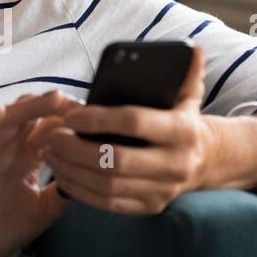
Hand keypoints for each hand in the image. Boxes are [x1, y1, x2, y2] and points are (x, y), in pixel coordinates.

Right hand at [0, 90, 82, 256]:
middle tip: (81, 108)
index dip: (70, 122)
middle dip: (58, 108)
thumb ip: (64, 192)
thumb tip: (92, 177)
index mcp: (26, 157)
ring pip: (8, 117)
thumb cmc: (0, 228)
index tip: (94, 122)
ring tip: (56, 99)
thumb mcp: (43, 210)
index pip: (50, 128)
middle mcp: (8, 148)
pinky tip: (0, 113)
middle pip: (33, 115)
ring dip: (31, 106)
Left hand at [44, 44, 216, 214]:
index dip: (98, 119)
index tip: (70, 116)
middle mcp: (175, 164)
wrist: (206, 160)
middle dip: (77, 149)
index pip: (134, 122)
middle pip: (116, 160)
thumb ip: (187, 72)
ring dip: (72, 170)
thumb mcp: (189, 95)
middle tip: (52, 136)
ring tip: (50, 154)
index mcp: (183, 131)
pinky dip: (80, 190)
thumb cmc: (184, 120)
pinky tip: (62, 175)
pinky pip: (108, 204)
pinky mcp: (150, 207)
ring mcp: (163, 190)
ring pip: (107, 186)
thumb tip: (193, 49)